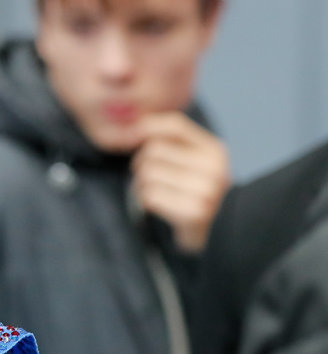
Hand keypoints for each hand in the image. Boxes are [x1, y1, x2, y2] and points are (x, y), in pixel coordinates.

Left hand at [130, 111, 230, 252]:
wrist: (220, 229)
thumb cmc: (196, 188)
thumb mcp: (194, 159)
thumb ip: (170, 139)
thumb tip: (135, 124)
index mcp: (215, 150)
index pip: (174, 125)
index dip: (147, 127)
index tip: (133, 139)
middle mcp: (214, 168)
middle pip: (152, 150)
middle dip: (141, 163)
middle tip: (149, 175)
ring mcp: (206, 191)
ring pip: (147, 174)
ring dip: (141, 184)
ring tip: (156, 191)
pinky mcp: (193, 212)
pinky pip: (149, 197)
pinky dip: (145, 201)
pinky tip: (159, 205)